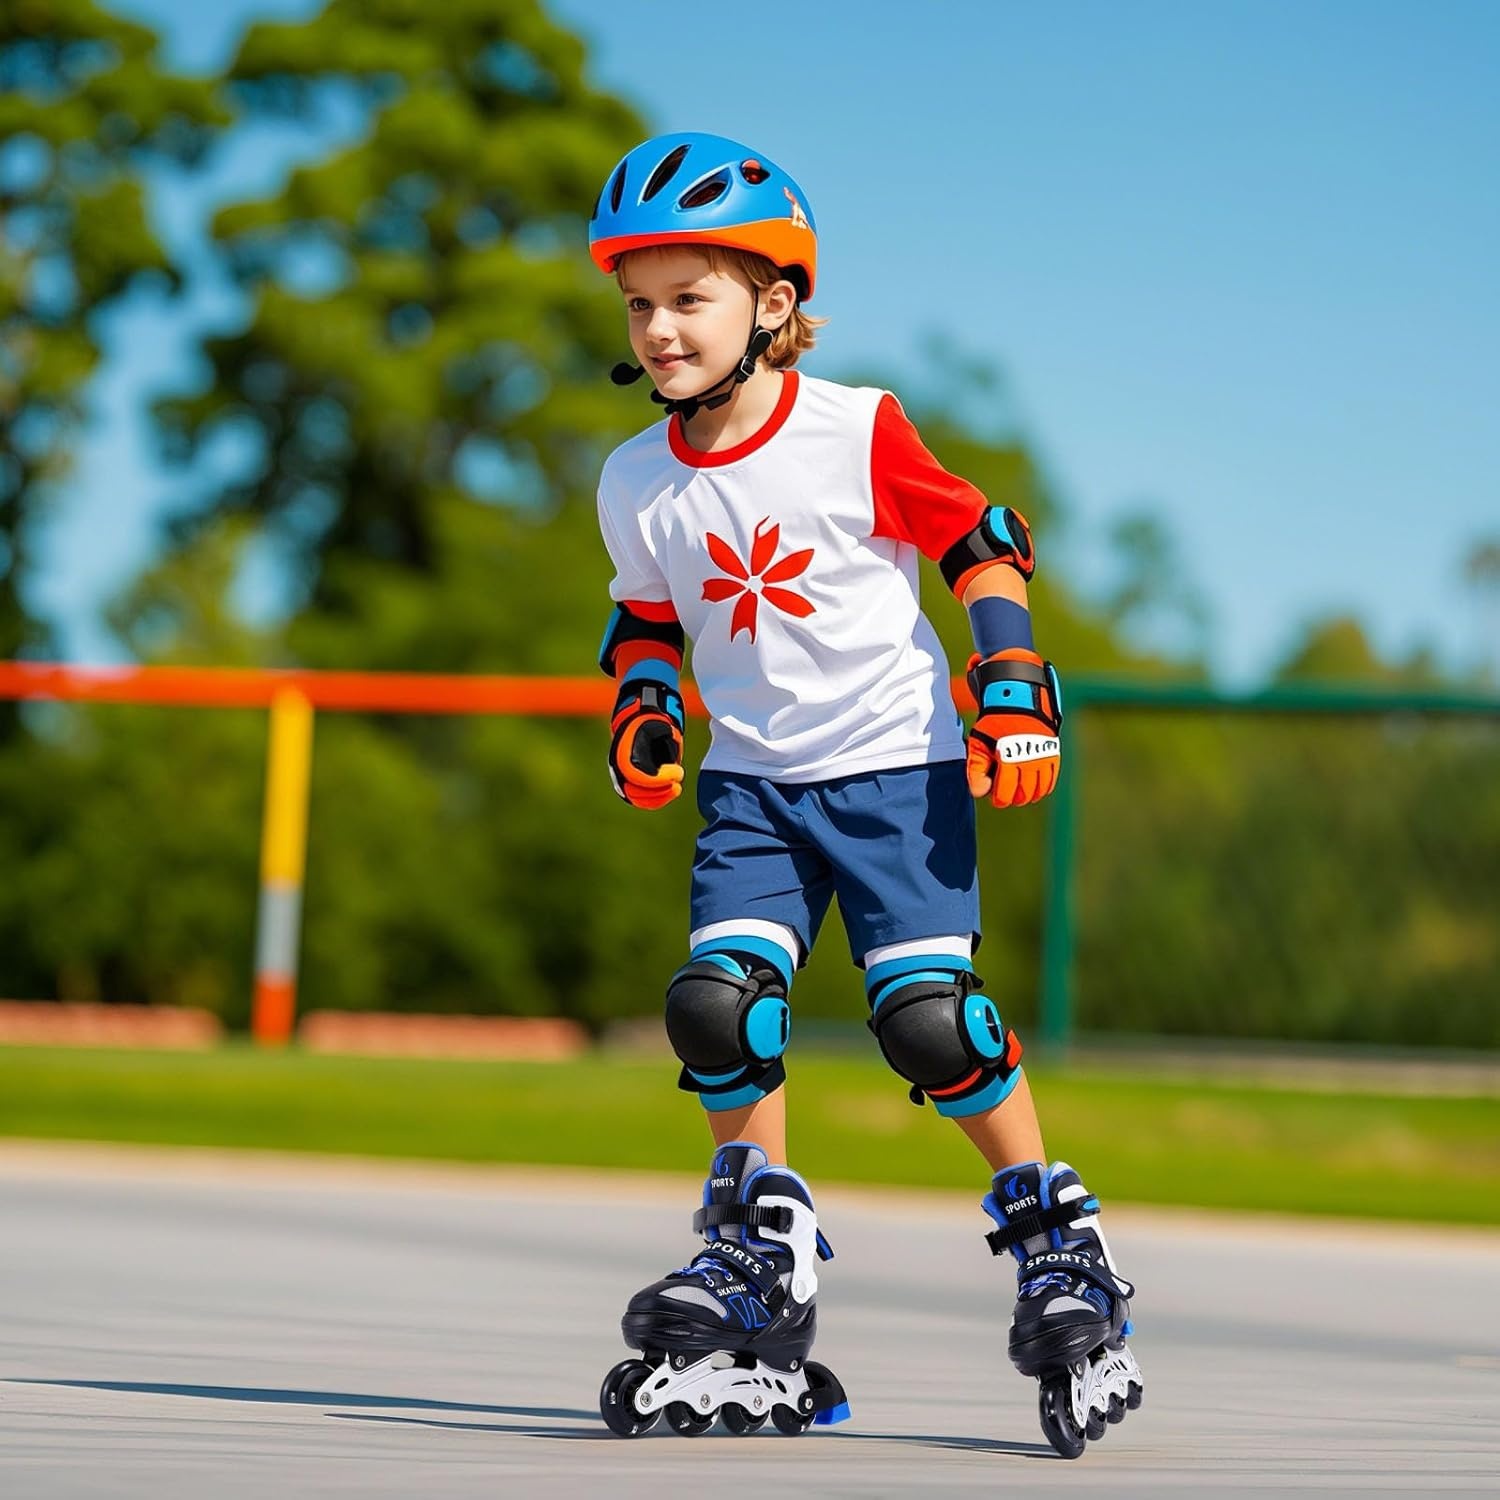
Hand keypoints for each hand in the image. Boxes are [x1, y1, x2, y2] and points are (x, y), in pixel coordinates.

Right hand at [608, 677, 684, 809]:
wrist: (639, 721)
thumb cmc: (652, 724)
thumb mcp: (661, 729)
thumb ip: (665, 743)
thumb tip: (672, 760)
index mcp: (623, 751)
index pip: (635, 774)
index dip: (658, 779)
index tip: (678, 772)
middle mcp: (617, 766)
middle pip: (634, 790)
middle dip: (659, 791)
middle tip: (678, 784)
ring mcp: (619, 775)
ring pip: (635, 797)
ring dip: (658, 797)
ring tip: (676, 789)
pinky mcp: (626, 783)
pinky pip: (637, 798)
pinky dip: (654, 800)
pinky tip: (670, 792)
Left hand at [965, 649, 1061, 807]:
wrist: (1018, 699)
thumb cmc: (995, 722)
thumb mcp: (979, 742)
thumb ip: (975, 769)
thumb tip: (979, 793)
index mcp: (1009, 758)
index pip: (1005, 793)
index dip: (998, 799)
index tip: (994, 796)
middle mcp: (1029, 760)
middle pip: (1022, 795)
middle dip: (1012, 798)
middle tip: (1005, 793)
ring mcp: (1043, 758)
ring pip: (1038, 791)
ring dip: (1027, 796)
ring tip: (1018, 792)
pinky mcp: (1053, 754)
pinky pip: (1050, 782)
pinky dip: (1042, 789)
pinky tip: (1032, 788)